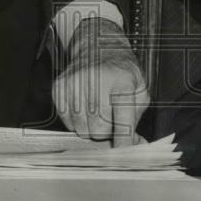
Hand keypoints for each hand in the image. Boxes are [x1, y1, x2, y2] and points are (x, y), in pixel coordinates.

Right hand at [53, 18, 149, 145]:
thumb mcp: (139, 88)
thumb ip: (137, 118)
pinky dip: (77, 121)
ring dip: (91, 127)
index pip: (123, 118)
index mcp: (122, 80)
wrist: (97, 46)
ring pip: (81, 129)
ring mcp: (75, 83)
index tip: (124, 154)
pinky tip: (85, 107)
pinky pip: (67, 121)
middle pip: (99, 128)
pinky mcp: (60, 87)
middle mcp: (96, 79)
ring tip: (98, 110)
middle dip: (107, 132)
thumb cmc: (121, 71)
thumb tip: (136, 144)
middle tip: (111, 120)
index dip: (124, 141)